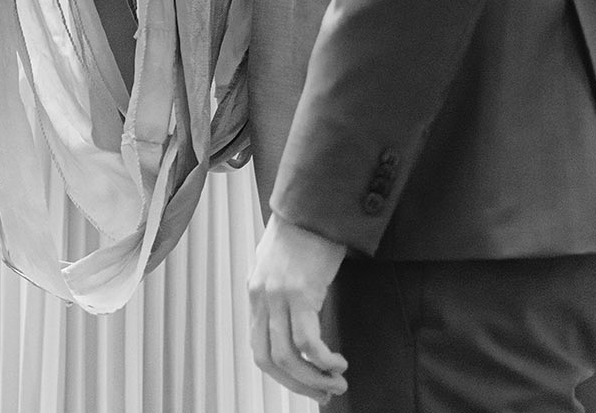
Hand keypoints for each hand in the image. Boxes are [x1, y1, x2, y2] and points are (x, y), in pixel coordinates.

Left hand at [249, 214, 348, 401]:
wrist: (314, 201)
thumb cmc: (305, 230)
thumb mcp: (282, 264)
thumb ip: (280, 292)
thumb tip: (293, 322)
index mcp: (255, 292)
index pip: (259, 349)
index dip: (282, 375)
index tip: (306, 384)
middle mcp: (261, 297)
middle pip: (270, 359)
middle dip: (298, 384)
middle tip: (324, 393)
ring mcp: (278, 295)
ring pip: (290, 356)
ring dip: (314, 377)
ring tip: (337, 382)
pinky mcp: (301, 292)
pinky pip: (310, 341)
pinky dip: (324, 360)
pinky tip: (339, 361)